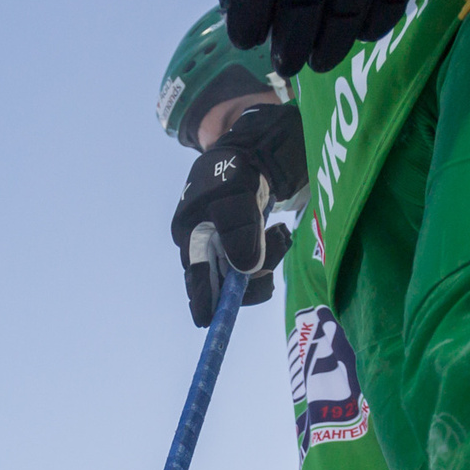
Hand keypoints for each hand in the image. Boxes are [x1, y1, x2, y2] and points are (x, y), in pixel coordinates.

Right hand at [169, 104, 304, 326]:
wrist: (253, 148)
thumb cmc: (236, 167)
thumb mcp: (236, 193)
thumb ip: (239, 230)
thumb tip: (245, 271)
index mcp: (190, 234)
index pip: (195, 278)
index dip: (205, 302)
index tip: (213, 320)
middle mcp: (201, 245)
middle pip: (221, 283)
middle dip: (250, 276)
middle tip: (273, 247)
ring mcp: (222, 246)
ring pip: (243, 274)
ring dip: (266, 261)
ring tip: (279, 232)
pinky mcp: (241, 243)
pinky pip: (255, 263)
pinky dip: (270, 253)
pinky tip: (277, 231)